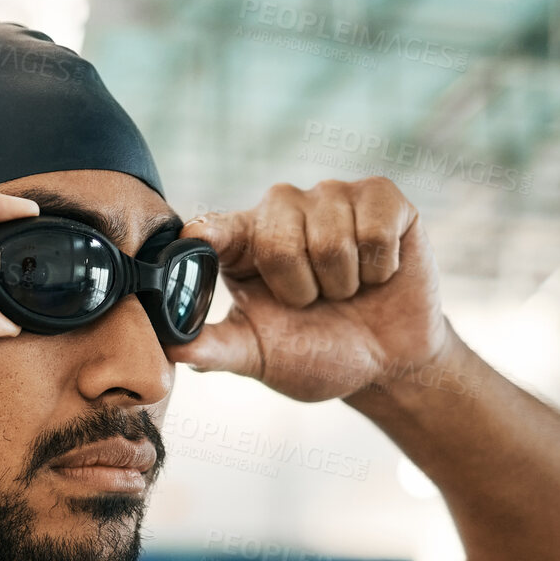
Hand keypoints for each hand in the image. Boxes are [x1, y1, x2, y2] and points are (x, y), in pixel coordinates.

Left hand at [171, 178, 451, 402]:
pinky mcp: (381, 196)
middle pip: (278, 238)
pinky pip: (377, 227)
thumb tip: (173, 349)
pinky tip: (379, 272)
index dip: (208, 232)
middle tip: (312, 302)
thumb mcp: (259, 356)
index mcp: (241, 245)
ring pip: (332, 236)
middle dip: (301, 288)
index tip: (199, 241)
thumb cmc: (316, 354)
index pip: (213, 227)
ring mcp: (331, 197)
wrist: (386, 363)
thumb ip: (217, 349)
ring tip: (346, 289)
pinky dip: (380, 266)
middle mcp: (281, 211)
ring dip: (344, 281)